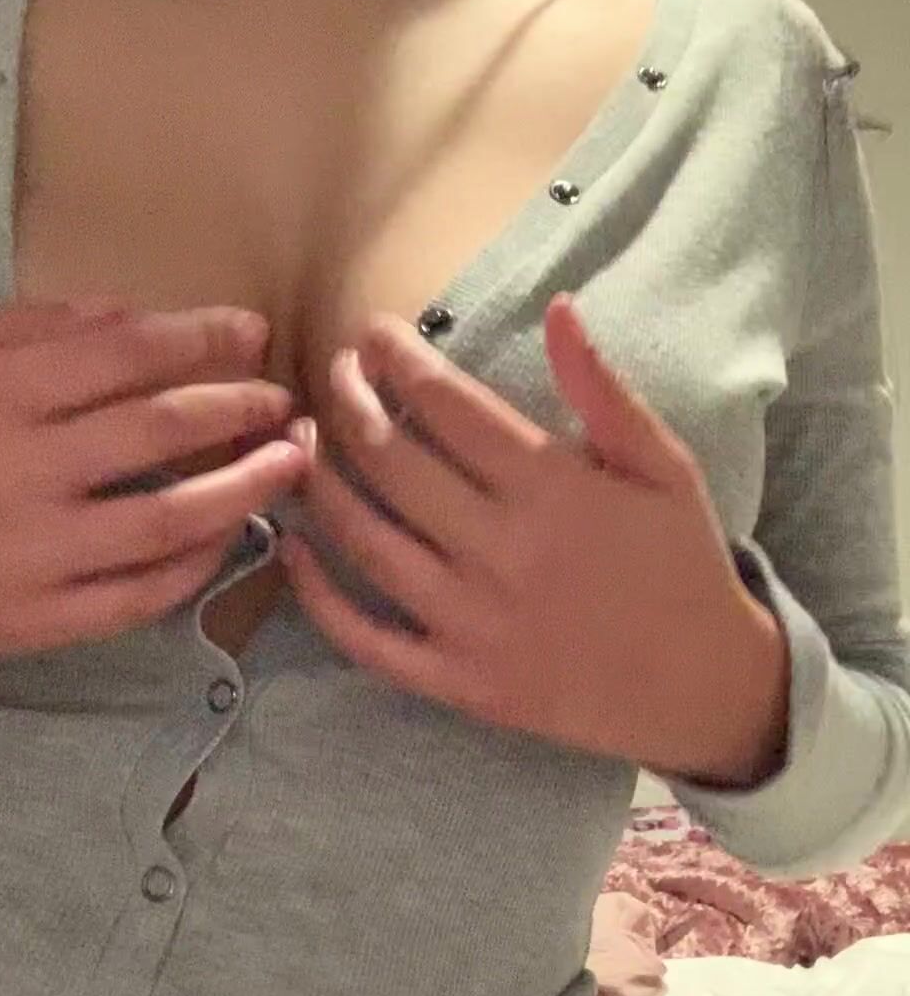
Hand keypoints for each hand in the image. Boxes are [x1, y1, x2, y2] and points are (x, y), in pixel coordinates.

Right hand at [0, 299, 308, 670]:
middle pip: (162, 428)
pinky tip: (227, 539)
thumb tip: (123, 314)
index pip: (123, 354)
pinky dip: (193, 567)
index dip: (200, 338)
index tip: (250, 332)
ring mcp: (28, 556)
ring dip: (244, 486)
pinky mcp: (29, 624)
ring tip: (291, 463)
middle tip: (285, 399)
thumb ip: (14, 331)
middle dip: (241, 405)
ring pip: (169, 519)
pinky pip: (135, 597)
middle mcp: (17, 472)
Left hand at [279, 295, 788, 778]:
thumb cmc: (681, 563)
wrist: (703, 688)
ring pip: (365, 541)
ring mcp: (475, 623)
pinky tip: (292, 549)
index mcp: (552, 488)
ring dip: (321, 483)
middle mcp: (503, 551)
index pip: (446, 404)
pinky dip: (319, 595)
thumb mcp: (665, 466)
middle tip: (334, 373)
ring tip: (303, 441)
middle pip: (391, 461)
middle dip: (348, 402)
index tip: (374, 332)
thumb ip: (604, 390)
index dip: (398, 358)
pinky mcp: (460, 682)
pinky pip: (368, 640)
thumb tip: (558, 308)